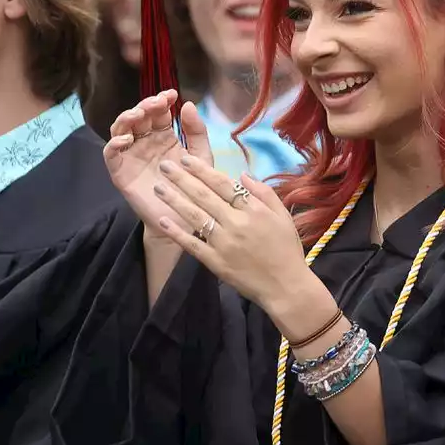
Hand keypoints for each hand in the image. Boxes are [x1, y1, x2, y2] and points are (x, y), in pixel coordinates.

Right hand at [103, 90, 213, 236]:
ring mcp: (131, 156)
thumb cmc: (194, 186)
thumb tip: (188, 104)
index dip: (161, 101)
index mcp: (164, 136)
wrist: (186, 219)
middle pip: (137, 117)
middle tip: (157, 103)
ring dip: (126, 118)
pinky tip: (126, 139)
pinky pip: (110, 155)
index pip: (158, 112)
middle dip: (145, 106)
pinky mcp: (120, 173)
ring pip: (120, 130)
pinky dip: (114, 144)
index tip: (172, 94)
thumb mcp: (200, 155)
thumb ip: (196, 131)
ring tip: (139, 114)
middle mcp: (145, 143)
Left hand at [151, 158, 321, 316]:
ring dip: (174, 200)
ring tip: (158, 187)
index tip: (186, 159)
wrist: (285, 286)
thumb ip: (264, 193)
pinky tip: (163, 221)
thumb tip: (242, 174)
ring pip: (195, 217)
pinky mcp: (215, 262)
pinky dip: (177, 233)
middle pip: (204, 196)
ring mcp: (223, 243)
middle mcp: (236, 223)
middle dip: (182, 179)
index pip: (223, 184)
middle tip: (164, 165)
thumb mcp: (283, 215)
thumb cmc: (286, 248)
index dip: (202, 170)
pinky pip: (192, 245)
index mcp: (253, 210)